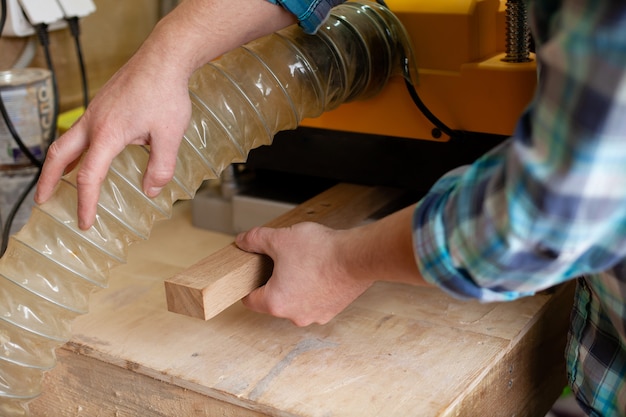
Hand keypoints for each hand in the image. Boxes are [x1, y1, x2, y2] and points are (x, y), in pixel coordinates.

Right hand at [34, 0, 296, 229]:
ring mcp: (95, 112)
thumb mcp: (169, 136)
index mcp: (107, 134)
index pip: (89, 176)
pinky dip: (75, 149)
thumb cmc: (166, 94)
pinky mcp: (102, 105)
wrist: (164, 59)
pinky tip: (86, 155)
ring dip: (58, 164)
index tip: (84, 222)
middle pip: (59, 155)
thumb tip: (151, 191)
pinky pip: (81, 131)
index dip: (85, 203)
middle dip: (47, 180)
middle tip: (42, 200)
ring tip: (58, 182)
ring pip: (67, 141)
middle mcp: (94, 122)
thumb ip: (160, 168)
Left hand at [235, 222, 374, 325]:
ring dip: (296, 286)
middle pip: (274, 300)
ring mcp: (315, 316)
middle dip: (275, 282)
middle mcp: (294, 316)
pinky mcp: (332, 311)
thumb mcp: (280, 238)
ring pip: (296, 301)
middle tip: (282, 261)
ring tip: (304, 263)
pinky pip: (315, 301)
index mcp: (276, 303)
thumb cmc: (321, 251)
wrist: (357, 257)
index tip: (255, 272)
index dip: (249, 283)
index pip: (250, 299)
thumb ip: (255, 240)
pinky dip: (314, 289)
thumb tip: (242, 241)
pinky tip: (320, 270)